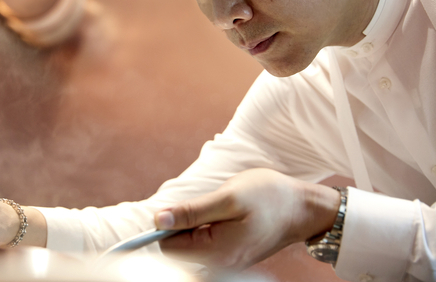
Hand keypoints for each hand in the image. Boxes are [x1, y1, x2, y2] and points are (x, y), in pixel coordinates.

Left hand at [155, 168, 339, 270]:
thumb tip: (159, 219)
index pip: (167, 247)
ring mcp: (226, 262)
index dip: (166, 224)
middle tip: (208, 204)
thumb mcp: (228, 197)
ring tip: (220, 209)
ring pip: (190, 244)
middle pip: (177, 248)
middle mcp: (220, 265)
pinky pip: (205, 243)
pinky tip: (224, 216)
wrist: (303, 208)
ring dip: (195, 224)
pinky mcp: (231, 256)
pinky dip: (206, 228)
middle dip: (183, 224)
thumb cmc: (269, 197)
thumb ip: (191, 211)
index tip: (181, 206)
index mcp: (217, 252)